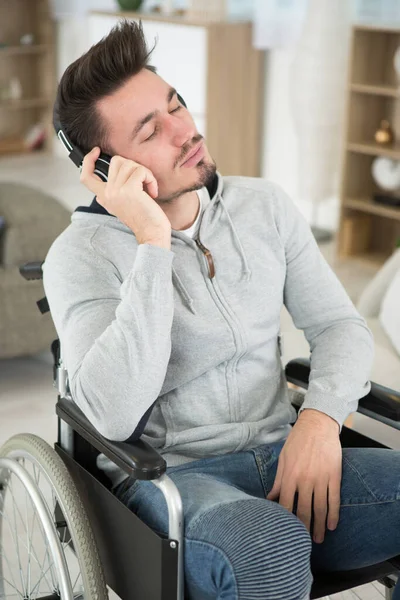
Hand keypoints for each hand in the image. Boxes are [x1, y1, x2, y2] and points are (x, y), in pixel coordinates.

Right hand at [80, 148, 171, 245]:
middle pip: (115, 162)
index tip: (96, 151)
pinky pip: (141, 171)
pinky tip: (153, 192)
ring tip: (148, 188)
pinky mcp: (130, 190)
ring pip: (129, 164)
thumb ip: (112, 193)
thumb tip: (110, 175)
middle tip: (142, 180)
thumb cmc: (143, 220)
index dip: (88, 161)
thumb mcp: (121, 206)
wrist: (152, 234)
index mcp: (104, 197)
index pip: (85, 177)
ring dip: (144, 173)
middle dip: (132, 166)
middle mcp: (107, 194)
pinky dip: (150, 179)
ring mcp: (117, 191)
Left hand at [267, 409, 341, 543]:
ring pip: (320, 509)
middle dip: (304, 529)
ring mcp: (321, 478)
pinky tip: (332, 525)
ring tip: (319, 539)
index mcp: (289, 475)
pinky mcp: (334, 475)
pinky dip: (334, 514)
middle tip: (303, 542)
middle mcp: (305, 479)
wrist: (317, 424)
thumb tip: (270, 498)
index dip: (286, 520)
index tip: (285, 531)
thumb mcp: (283, 458)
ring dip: (319, 526)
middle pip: (304, 511)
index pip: (286, 504)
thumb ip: (278, 480)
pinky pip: (334, 499)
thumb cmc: (298, 440)